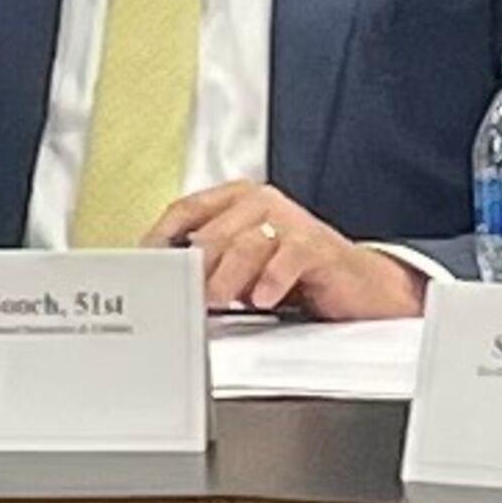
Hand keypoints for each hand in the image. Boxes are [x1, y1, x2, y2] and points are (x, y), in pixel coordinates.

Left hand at [151, 182, 427, 319]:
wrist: (356, 286)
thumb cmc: (295, 274)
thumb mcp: (244, 267)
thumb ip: (211, 265)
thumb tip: (169, 282)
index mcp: (237, 200)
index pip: (186, 209)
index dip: (161, 237)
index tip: (145, 265)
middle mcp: (260, 203)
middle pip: (212, 232)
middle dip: (194, 269)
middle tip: (182, 297)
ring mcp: (289, 220)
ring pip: (244, 244)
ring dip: (226, 278)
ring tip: (217, 302)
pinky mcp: (315, 244)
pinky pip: (287, 257)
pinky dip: (271, 279)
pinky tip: (262, 298)